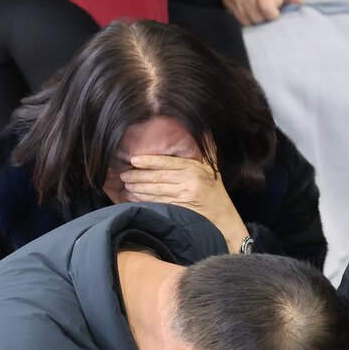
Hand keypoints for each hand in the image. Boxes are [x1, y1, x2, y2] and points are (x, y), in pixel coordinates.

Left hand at [121, 155, 247, 251]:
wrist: (225, 219)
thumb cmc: (216, 192)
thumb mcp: (213, 169)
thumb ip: (207, 149)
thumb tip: (204, 130)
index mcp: (195, 168)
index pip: (167, 162)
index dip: (148, 161)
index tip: (133, 160)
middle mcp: (190, 180)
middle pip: (158, 176)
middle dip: (138, 176)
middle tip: (124, 175)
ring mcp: (185, 196)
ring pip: (156, 190)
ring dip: (138, 189)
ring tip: (126, 186)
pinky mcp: (181, 209)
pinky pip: (159, 203)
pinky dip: (145, 200)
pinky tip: (135, 198)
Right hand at [221, 0, 305, 25]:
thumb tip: (300, 0)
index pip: (268, 9)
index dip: (274, 14)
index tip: (276, 11)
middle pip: (259, 17)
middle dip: (266, 17)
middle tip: (268, 11)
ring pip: (249, 21)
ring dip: (257, 20)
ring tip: (260, 12)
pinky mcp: (228, 2)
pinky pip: (240, 20)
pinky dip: (248, 20)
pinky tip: (252, 13)